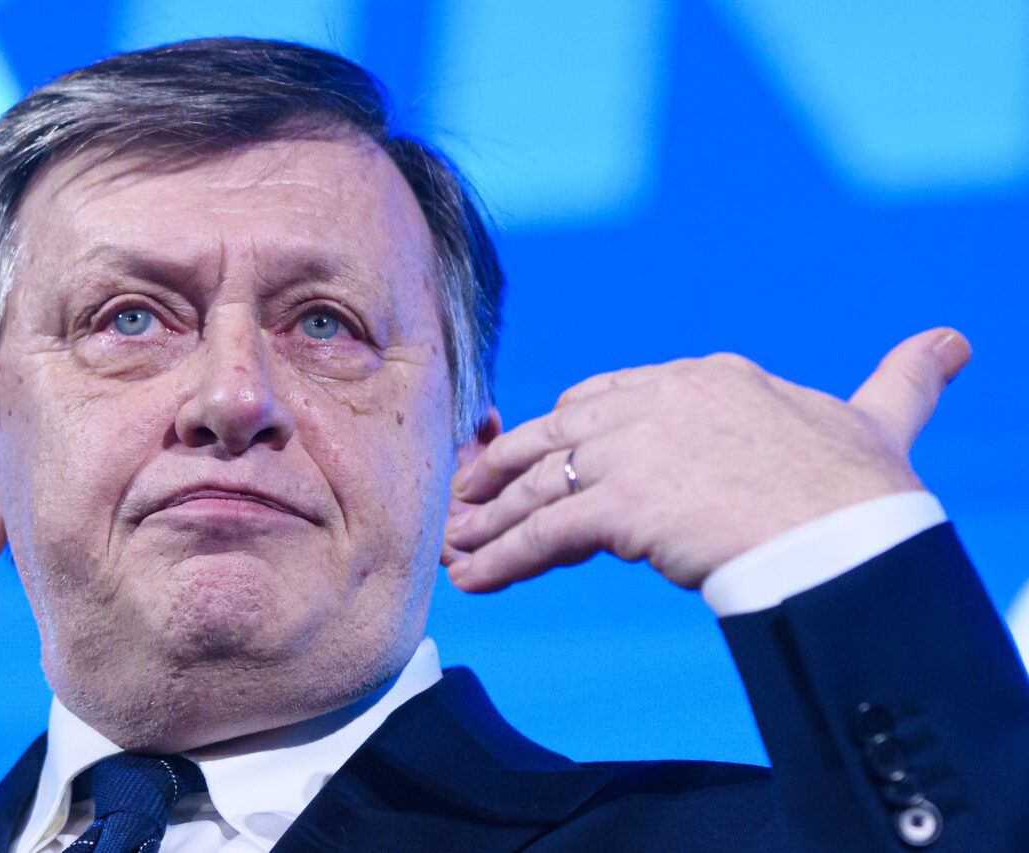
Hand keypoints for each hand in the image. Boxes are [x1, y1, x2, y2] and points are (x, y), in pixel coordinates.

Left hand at [442, 328, 970, 592]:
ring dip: (491, 522)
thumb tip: (950, 345)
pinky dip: (502, 557)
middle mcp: (653, 403)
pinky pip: (544, 533)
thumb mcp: (874, 418)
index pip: (599, 397)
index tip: (536, 459)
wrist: (858, 533)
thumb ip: (897, 382)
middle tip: (467, 502)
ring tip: (456, 551)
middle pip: (554, 437)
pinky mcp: (620, 503)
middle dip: (505, 473)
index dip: (562, 434)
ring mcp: (632, 450)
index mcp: (699, 378)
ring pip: (538, 485)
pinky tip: (473, 581)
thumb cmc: (866, 486)